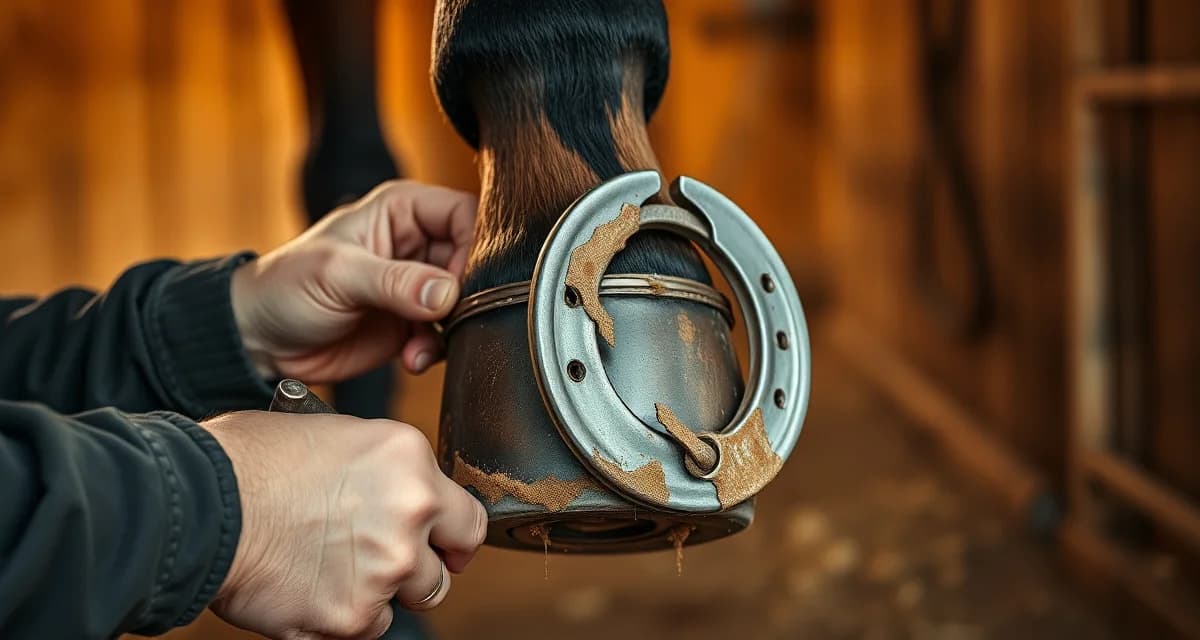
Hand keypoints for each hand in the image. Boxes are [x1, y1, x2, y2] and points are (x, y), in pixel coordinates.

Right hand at [203, 411, 487, 638]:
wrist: (198, 502)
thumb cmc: (249, 461)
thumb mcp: (335, 436)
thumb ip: (382, 472)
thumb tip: (395, 492)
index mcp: (409, 461)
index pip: (468, 520)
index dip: (452, 539)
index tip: (444, 548)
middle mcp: (410, 513)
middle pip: (441, 572)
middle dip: (414, 572)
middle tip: (374, 563)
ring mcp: (385, 569)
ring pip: (403, 604)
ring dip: (375, 596)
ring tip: (326, 570)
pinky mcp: (350, 616)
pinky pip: (362, 630)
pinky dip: (339, 619)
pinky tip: (305, 590)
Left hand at [231, 180, 476, 381]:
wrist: (260, 340)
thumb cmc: (285, 287)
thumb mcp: (338, 275)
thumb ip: (395, 282)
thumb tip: (447, 293)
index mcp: (402, 211)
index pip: (464, 213)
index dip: (473, 246)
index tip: (460, 282)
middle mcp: (416, 244)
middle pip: (474, 260)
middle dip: (466, 295)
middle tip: (445, 319)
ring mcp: (417, 286)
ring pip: (466, 301)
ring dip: (451, 329)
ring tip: (419, 346)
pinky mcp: (413, 324)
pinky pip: (447, 334)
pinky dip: (436, 350)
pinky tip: (410, 359)